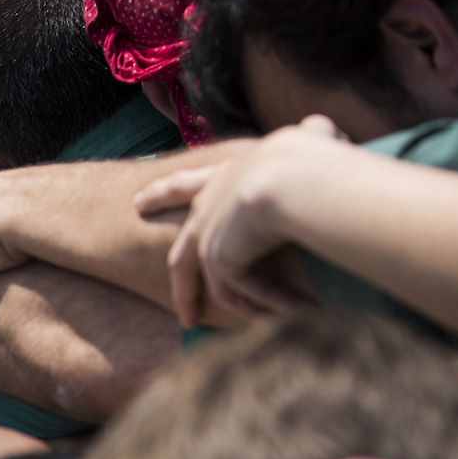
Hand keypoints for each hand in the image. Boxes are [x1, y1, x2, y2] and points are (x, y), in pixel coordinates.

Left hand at [135, 115, 334, 326]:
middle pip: (185, 246)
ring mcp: (208, 232)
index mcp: (228, 172)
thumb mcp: (310, 140)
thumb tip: (319, 126)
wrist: (295, 178)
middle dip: (183, 285)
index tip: (138, 201)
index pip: (188, 183)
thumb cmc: (316, 156)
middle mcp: (210, 203)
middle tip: (183, 315)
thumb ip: (312, 136)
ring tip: (251, 332)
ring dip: (234, 308)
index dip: (164, 192)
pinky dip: (259, 305)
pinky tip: (278, 319)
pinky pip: (232, 292)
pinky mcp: (215, 259)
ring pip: (206, 281)